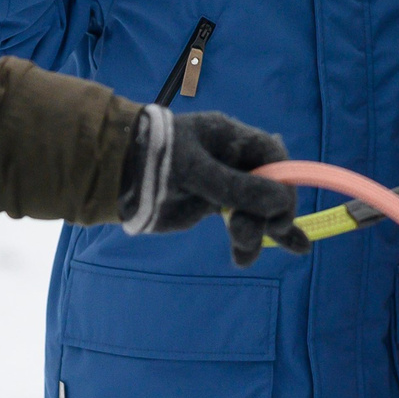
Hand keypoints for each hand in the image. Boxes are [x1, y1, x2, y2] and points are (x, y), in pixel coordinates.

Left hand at [119, 105, 312, 266]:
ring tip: (244, 254)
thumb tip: (282, 202)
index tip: (278, 211)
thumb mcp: (197, 170)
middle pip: (269, 188)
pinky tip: (254, 259)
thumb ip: (238, 187)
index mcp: (233, 138)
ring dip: (259, 233)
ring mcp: (225, 184)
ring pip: (259, 209)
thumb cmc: (156, 161)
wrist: (116, 177)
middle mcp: (235, 160)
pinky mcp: (213, 206)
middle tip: (245, 234)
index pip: (274, 158)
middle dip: (265, 214)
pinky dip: (252, 242)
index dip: (282, 183)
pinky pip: (243, 223)